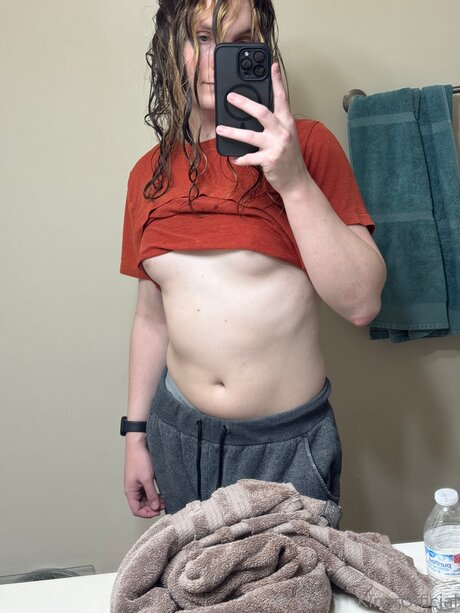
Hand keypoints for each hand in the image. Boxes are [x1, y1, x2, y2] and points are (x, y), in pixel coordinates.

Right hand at [124, 437, 164, 517]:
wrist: (138, 444)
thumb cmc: (139, 460)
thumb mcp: (147, 479)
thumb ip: (151, 494)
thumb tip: (155, 507)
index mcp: (130, 492)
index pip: (136, 510)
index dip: (147, 513)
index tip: (158, 512)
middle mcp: (132, 489)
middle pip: (141, 505)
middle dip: (152, 507)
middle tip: (164, 505)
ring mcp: (137, 484)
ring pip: (145, 498)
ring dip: (154, 500)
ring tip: (165, 499)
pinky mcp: (142, 479)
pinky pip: (147, 490)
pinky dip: (154, 493)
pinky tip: (162, 493)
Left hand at [215, 63, 308, 196]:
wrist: (297, 181)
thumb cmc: (289, 158)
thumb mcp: (286, 137)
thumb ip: (275, 125)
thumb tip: (254, 115)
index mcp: (287, 123)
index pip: (282, 98)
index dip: (277, 81)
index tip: (272, 66)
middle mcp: (282, 132)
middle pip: (262, 112)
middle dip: (244, 103)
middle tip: (230, 97)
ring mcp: (276, 146)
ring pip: (250, 135)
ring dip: (233, 132)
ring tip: (220, 129)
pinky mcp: (269, 160)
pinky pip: (249, 157)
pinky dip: (240, 158)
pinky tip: (234, 157)